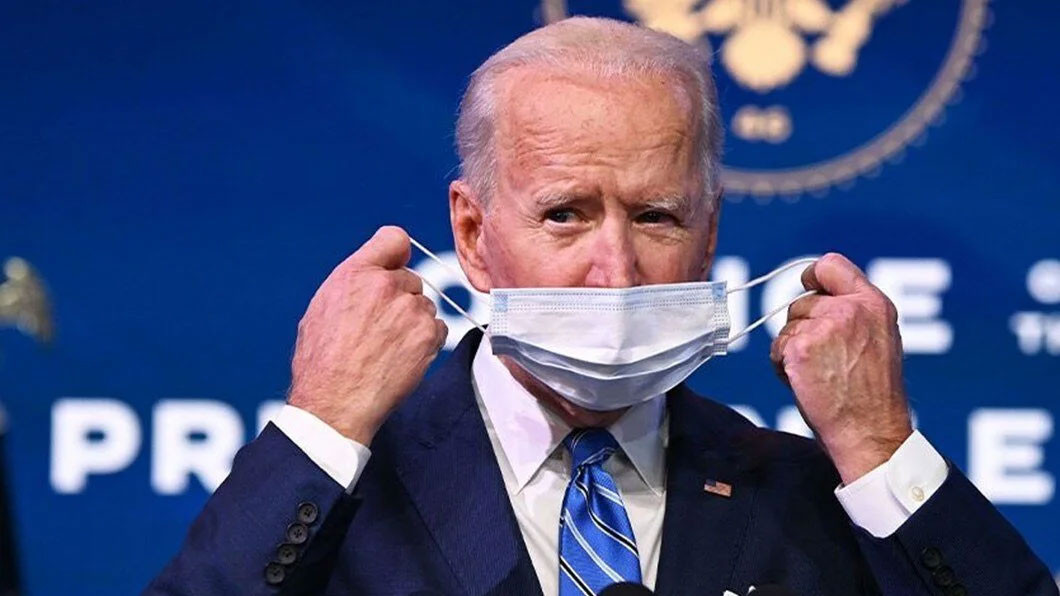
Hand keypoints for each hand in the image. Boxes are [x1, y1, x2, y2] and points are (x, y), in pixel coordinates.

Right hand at [288, 226, 447, 443]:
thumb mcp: (323, 307)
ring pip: (424, 305)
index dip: (397, 254)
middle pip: (411, 279)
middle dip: (401, 298)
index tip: (396, 266)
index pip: (394, 238)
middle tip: (380, 328)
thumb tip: (374, 272)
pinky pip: (437, 328)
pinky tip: (402, 357)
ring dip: (413, 322)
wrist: (335, 402)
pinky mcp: (427, 334)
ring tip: (387, 347)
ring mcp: (410, 308)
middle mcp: (386, 285)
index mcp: (355, 273)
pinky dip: (426, 342)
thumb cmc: (322, 361)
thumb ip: (354, 282)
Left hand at [770, 253, 912, 483]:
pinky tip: (805, 383)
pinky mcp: (800, 347)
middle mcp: (850, 309)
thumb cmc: (873, 395)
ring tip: (818, 374)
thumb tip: (820, 298)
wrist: (870, 431)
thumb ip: (855, 314)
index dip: (813, 276)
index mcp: (874, 304)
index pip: (832, 265)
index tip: (808, 287)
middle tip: (824, 359)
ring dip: (792, 348)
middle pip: (801, 302)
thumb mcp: (880, 340)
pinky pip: (776, 347)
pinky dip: (782, 366)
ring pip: (787, 326)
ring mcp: (824, 326)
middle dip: (803, 327)